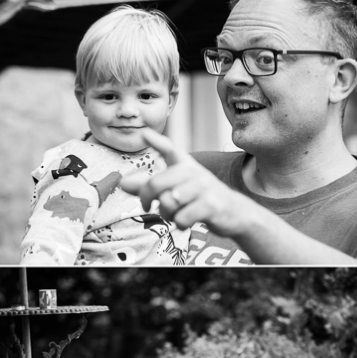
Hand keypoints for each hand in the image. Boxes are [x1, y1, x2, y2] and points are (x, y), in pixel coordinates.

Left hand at [120, 128, 252, 238]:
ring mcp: (203, 187)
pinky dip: (180, 224)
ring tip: (174, 213)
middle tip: (147, 206)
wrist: (233, 212)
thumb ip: (147, 186)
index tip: (143, 133)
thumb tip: (122, 183)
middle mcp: (193, 172)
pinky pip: (181, 218)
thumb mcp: (175, 188)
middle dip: (146, 199)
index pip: (169, 149)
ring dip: (166, 214)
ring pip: (168, 203)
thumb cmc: (198, 198)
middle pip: (156, 184)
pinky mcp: (210, 205)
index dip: (156, 141)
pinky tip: (187, 221)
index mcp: (184, 164)